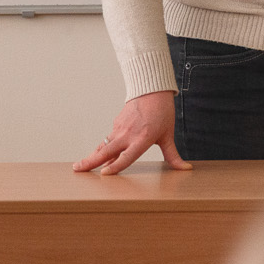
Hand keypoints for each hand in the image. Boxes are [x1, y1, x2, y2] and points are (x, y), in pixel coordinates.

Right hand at [72, 91, 192, 175]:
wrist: (152, 89)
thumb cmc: (162, 112)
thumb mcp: (168, 135)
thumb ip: (173, 155)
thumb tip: (186, 168)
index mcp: (142, 139)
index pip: (127, 156)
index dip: (115, 166)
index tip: (104, 174)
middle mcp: (128, 135)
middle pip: (106, 151)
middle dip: (91, 161)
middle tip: (78, 169)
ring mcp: (120, 128)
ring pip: (104, 145)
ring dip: (92, 155)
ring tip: (80, 165)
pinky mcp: (116, 123)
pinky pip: (108, 138)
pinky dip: (102, 147)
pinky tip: (97, 154)